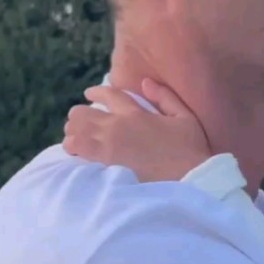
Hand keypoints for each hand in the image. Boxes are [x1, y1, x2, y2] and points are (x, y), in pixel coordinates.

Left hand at [62, 78, 212, 181]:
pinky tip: (76, 153)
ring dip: (74, 132)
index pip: (109, 95)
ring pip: (75, 132)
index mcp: (135, 113)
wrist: (187, 180)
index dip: (96, 92)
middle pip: (83, 113)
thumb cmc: (190, 150)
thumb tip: (145, 82)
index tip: (89, 94)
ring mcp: (107, 147)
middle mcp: (116, 126)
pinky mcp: (103, 166)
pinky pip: (77, 151)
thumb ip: (165, 97)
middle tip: (83, 122)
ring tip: (77, 138)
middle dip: (80, 115)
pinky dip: (74, 150)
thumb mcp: (184, 117)